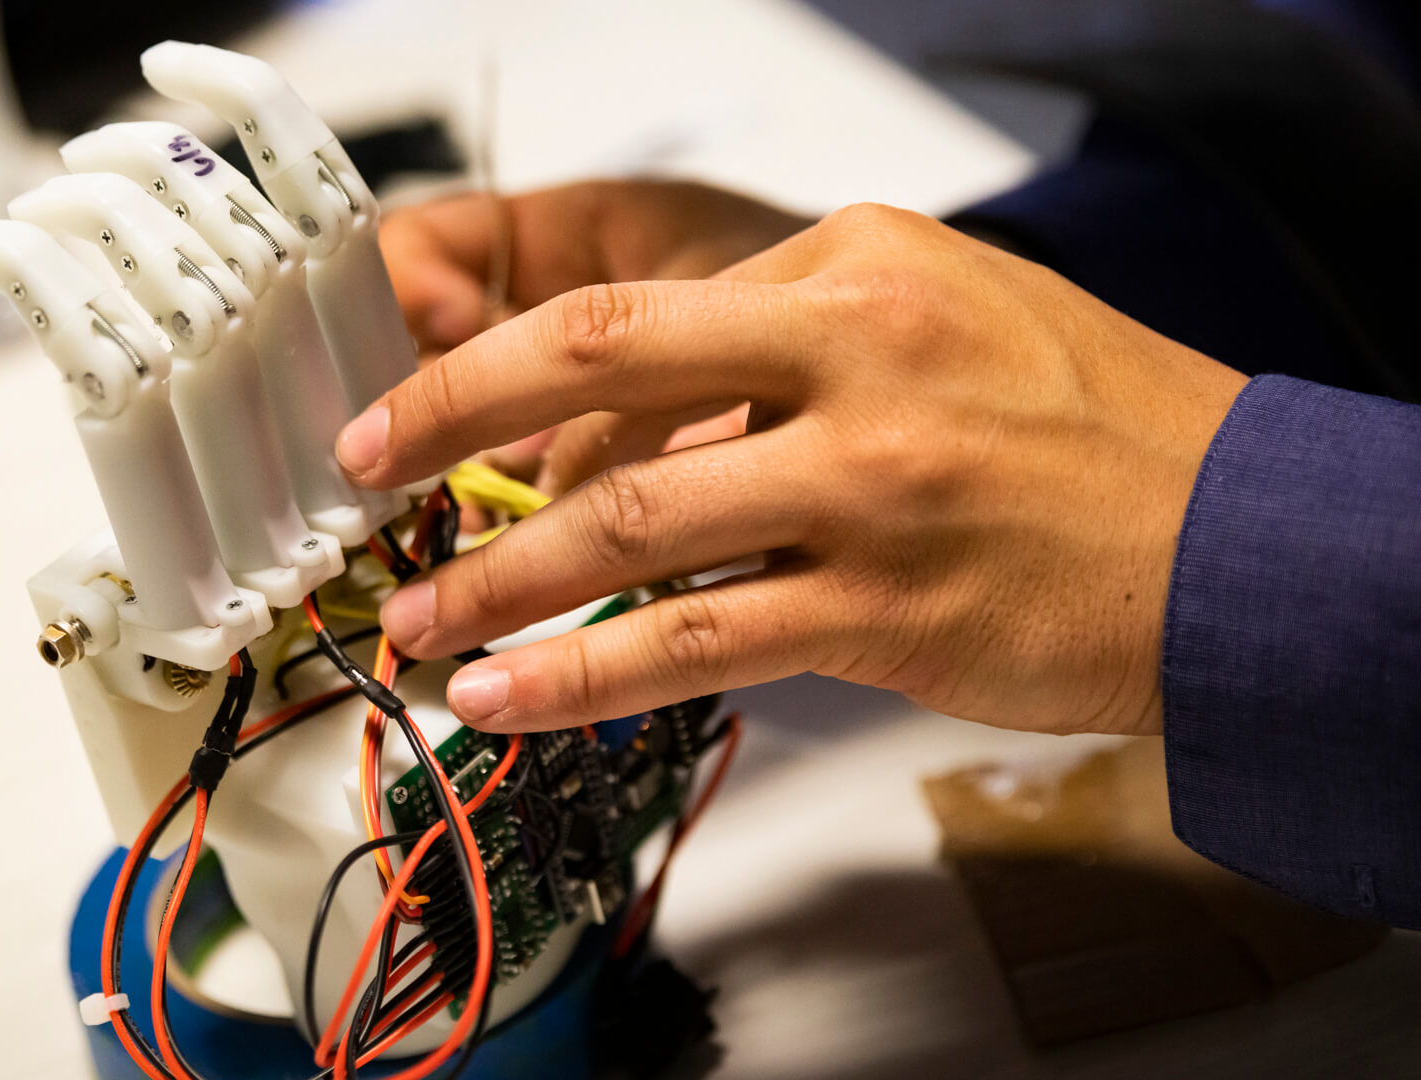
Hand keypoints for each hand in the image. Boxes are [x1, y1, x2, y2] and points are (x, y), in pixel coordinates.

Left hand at [342, 203, 1248, 737]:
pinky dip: (582, 677)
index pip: (635, 311)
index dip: (509, 371)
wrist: (1240, 537)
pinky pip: (694, 642)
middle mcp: (854, 358)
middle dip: (448, 416)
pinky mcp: (884, 610)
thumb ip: (792, 345)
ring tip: (419, 623)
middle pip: (595, 364)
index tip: (436, 411)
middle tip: (363, 467)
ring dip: (498, 582)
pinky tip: (509, 699)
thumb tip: (642, 419)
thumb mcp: (944, 314)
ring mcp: (868, 487)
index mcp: (857, 266)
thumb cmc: (1092, 424)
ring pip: (628, 526)